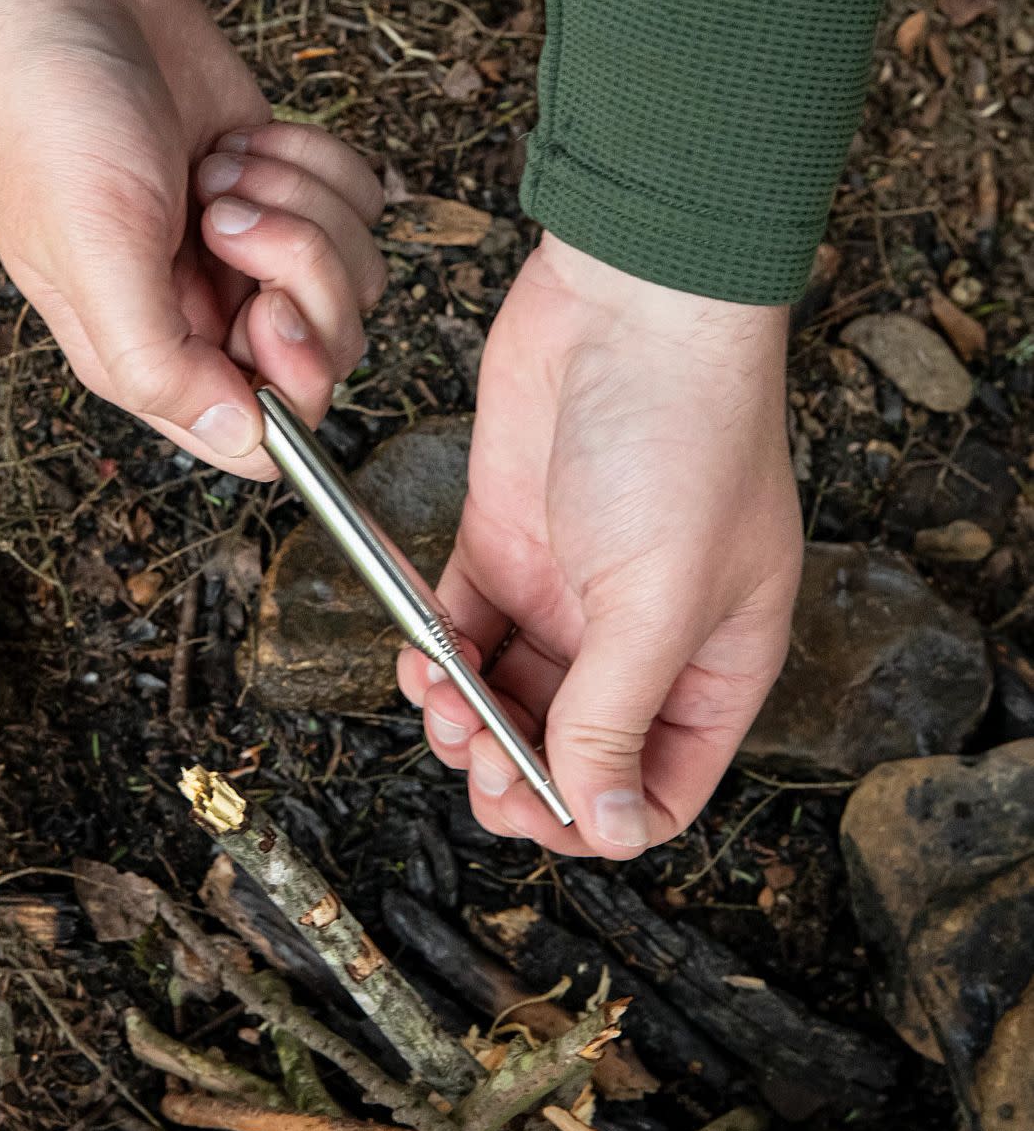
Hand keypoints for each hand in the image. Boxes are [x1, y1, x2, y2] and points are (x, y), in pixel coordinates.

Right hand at [0, 0, 384, 477]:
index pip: (265, 437)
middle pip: (329, 352)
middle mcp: (211, 315)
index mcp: (155, 356)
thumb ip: (159, 363)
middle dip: (300, 274)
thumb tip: (238, 440)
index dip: (291, 384)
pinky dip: (316, 161)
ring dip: (302, 207)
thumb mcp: (93, 254)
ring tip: (222, 168)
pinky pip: (360, 205)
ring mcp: (255, 253)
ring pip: (354, 276)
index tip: (266, 310)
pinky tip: (244, 139)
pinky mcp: (287, 188)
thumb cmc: (51, 123)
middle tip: (230, 218)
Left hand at [398, 236, 802, 857]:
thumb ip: (618, 717)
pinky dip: (435, 657)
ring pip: (505, 700)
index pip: (659, 786)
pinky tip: (420, 657)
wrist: (627, 305)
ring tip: (441, 699)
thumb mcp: (660, 600)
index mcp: (711, 664)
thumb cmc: (681, 439)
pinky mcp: (505, 548)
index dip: (595, 818)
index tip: (532, 807)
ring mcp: (567, 594)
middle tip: (477, 757)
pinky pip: (461, 632)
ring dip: (463, 720)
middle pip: (568, 752)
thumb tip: (604, 826)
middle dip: (514, 771)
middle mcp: (639, 639)